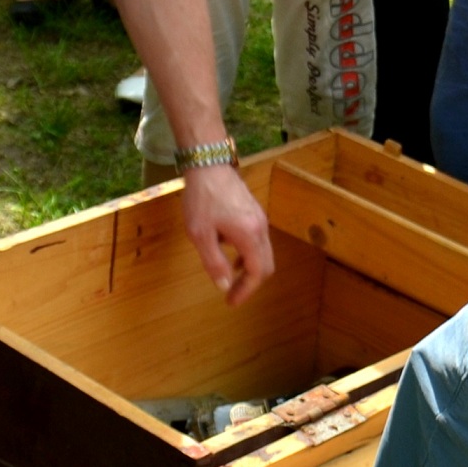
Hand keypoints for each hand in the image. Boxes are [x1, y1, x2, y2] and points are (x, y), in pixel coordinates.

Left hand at [180, 162, 276, 303]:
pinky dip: (249, 252)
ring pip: (264, 251)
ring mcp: (259, 217)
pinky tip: (230, 249)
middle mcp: (261, 227)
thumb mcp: (201, 235)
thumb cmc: (202, 199)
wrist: (208, 165)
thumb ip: (214, 262)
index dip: (246, 291)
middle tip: (233, 293)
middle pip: (266, 265)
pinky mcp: (254, 211)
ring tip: (230, 273)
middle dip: (251, 283)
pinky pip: (258, 239)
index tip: (231, 301)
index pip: (258, 273)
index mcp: (250, 236)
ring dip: (250, 267)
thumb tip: (225, 285)